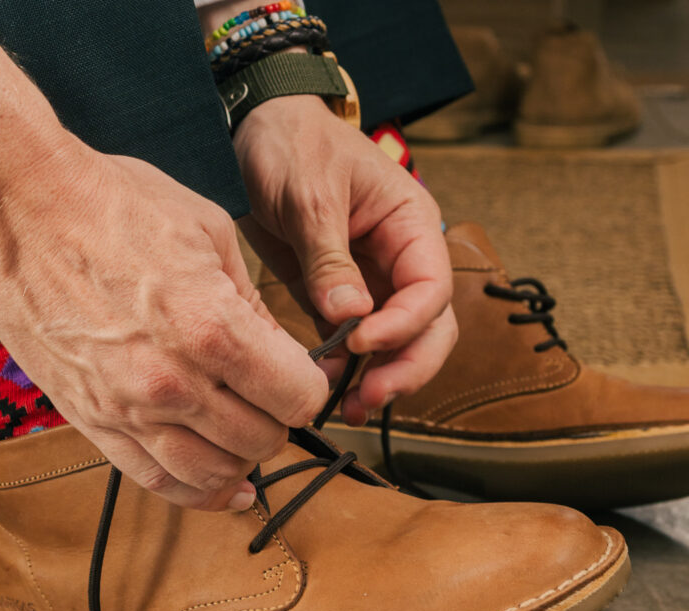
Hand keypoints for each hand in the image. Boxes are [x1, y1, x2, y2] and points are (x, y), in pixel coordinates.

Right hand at [0, 36, 328, 509]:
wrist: (16, 210)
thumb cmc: (110, 205)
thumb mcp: (209, 233)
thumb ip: (253, 304)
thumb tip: (283, 351)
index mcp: (211, 327)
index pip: (297, 397)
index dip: (310, 386)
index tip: (304, 373)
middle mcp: (171, 382)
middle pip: (261, 439)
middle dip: (280, 418)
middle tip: (273, 393)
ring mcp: (126, 409)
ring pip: (214, 473)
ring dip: (243, 458)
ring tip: (246, 430)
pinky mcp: (90, 421)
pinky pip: (156, 482)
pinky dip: (199, 493)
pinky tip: (225, 488)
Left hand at [233, 94, 457, 424]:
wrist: (256, 126)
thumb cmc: (294, 143)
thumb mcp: (310, 194)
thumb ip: (329, 257)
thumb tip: (351, 316)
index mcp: (411, 224)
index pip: (431, 287)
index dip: (406, 323)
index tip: (363, 340)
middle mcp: (400, 258)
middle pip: (429, 327)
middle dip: (406, 367)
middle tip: (369, 397)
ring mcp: (371, 280)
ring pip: (397, 342)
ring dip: (380, 376)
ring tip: (350, 407)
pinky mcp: (336, 295)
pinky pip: (352, 340)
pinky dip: (345, 366)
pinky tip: (323, 385)